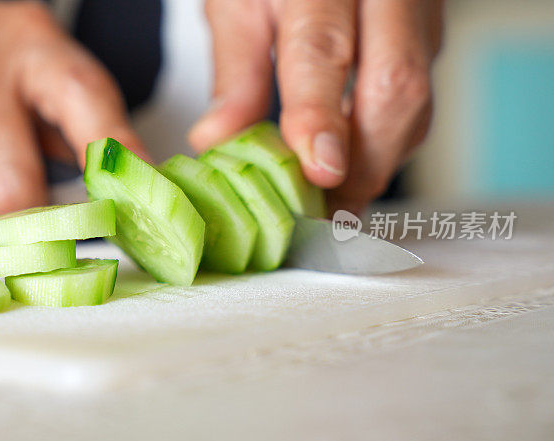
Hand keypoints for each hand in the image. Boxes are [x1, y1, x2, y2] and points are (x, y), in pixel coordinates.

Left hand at [190, 0, 442, 214]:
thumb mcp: (237, 3)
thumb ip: (235, 72)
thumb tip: (219, 141)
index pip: (325, 52)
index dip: (322, 118)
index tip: (317, 173)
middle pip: (395, 88)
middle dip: (361, 163)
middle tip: (322, 211)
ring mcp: (420, 14)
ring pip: (417, 103)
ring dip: (376, 162)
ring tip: (332, 199)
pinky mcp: (430, 34)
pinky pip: (421, 99)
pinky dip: (386, 143)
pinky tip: (353, 166)